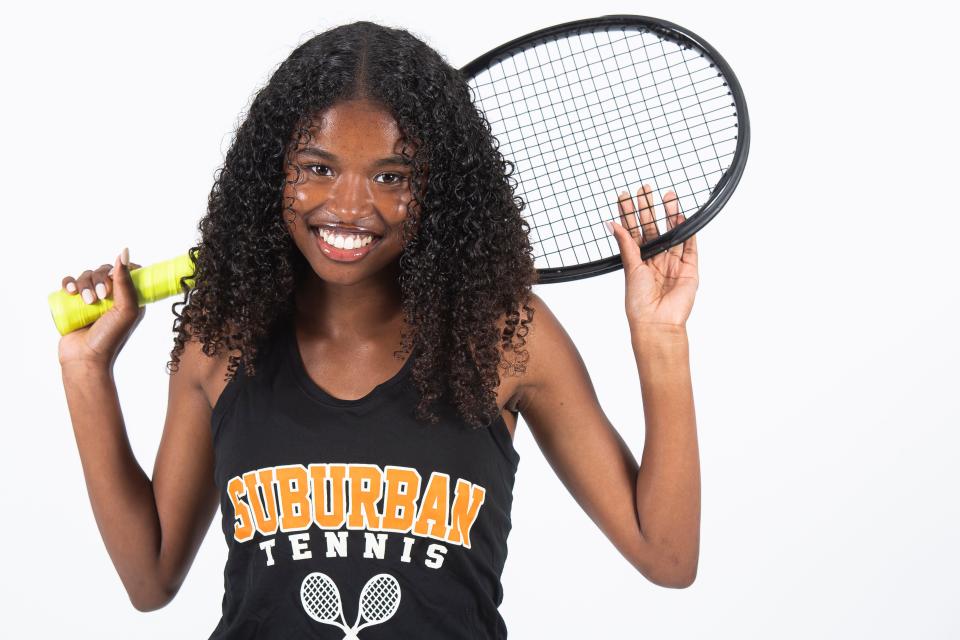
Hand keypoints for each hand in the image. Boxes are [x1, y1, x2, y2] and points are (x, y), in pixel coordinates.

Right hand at [58, 247, 144, 368]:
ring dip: (84, 283)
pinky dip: (68, 283)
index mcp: (129, 298)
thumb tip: (124, 252)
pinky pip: (69, 283)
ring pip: (86, 275)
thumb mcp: (126, 309)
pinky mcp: (73, 303)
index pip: (127, 271)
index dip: (121, 269)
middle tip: (99, 296)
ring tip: (86, 301)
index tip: (115, 279)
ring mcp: (91, 299)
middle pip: (104, 270)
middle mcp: (111, 297)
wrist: (85, 359)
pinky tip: (70, 292)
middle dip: (99, 279)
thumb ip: (126, 282)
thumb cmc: (110, 338)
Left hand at [606, 184, 698, 331]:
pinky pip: (689, 246)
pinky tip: (681, 216)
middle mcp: (656, 260)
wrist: (657, 322)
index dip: (629, 213)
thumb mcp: (630, 269)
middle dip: (649, 208)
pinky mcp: (689, 269)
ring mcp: (673, 263)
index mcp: (639, 261)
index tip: (625, 196)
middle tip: (646, 188)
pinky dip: (687, 231)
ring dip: (670, 214)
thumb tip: (611, 224)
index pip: (633, 231)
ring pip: (672, 233)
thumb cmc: (639, 303)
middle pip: (652, 228)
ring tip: (668, 195)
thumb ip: (626, 244)